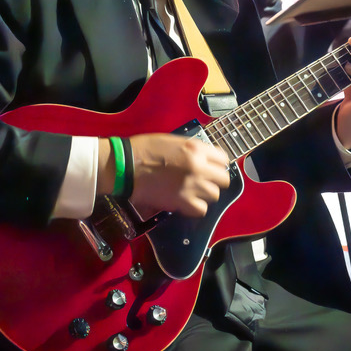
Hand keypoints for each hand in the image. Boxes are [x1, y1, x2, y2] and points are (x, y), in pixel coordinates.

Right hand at [99, 133, 230, 217]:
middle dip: (216, 180)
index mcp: (196, 149)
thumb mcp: (173, 140)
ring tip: (193, 191)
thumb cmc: (145, 149)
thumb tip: (203, 157)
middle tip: (204, 180)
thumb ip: (192, 149)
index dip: (218, 163)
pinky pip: (201, 209)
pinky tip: (186, 201)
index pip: (223, 158)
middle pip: (223, 179)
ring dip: (205, 194)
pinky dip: (195, 207)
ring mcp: (192, 186)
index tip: (211, 166)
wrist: (126, 166)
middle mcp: (199, 167)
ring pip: (214, 195)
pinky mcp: (182, 202)